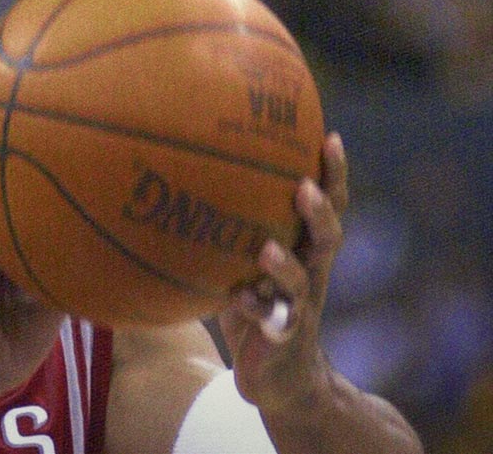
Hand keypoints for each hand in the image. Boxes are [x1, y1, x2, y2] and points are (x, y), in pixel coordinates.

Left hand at [217, 132, 348, 412]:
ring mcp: (301, 306)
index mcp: (306, 249)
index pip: (328, 204)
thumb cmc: (254, 306)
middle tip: (304, 186)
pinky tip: (239, 296)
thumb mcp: (241, 262)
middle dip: (321, 210)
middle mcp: (311, 273)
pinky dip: (257, 307)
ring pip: (305, 281)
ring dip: (286, 264)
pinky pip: (276, 321)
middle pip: (329, 236)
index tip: (328, 134)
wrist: (278, 377)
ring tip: (267, 248)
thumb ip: (226, 228)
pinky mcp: (284, 336)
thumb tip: (179, 177)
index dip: (333, 173)